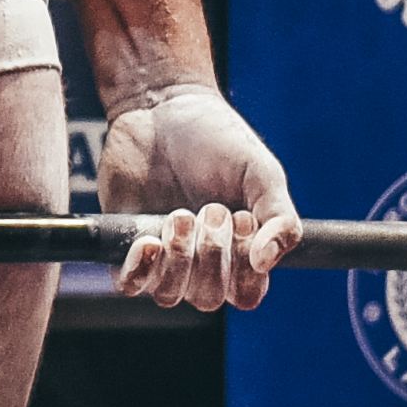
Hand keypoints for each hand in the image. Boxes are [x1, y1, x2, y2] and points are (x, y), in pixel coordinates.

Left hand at [98, 83, 295, 310]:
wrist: (162, 108)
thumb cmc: (217, 139)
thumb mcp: (261, 173)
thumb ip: (280, 217)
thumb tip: (265, 262)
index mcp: (240, 251)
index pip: (246, 295)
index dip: (245, 270)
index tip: (242, 220)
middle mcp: (201, 261)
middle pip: (208, 298)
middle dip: (212, 253)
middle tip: (210, 207)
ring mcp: (163, 257)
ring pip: (170, 295)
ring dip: (178, 256)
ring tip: (179, 213)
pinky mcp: (126, 247)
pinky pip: (130, 285)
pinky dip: (140, 270)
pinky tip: (148, 240)